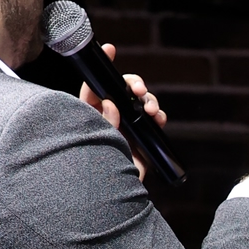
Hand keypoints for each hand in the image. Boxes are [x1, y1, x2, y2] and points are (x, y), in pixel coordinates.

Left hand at [80, 42, 165, 177]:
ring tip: (151, 109)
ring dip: (149, 100)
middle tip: (140, 89)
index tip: (110, 49)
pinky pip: (153, 120)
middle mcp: (109, 118)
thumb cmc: (95, 171)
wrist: (114, 198)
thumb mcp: (95, 142)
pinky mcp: (143, 139)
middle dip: (134, 84)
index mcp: (90, 115)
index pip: (94, 86)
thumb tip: (110, 102)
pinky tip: (158, 117)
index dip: (103, 68)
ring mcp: (127, 128)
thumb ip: (102, 121)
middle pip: (122, 90)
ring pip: (140, 102)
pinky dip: (158, 115)